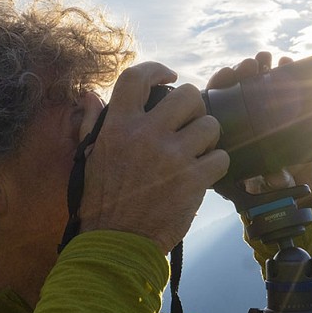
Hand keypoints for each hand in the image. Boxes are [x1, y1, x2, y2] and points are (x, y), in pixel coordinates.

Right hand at [78, 62, 229, 252]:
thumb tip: (90, 95)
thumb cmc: (101, 201)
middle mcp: (146, 134)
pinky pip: (221, 158)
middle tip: (189, 123)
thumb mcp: (90, 157)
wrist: (117, 243)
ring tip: (197, 151)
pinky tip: (202, 174)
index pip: (137, 77)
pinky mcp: (193, 179)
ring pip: (211, 124)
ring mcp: (172, 156)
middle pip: (187, 95)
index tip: (169, 76)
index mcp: (118, 126)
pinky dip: (216, 166)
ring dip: (208, 137)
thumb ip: (93, 123)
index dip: (157, 69)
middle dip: (194, 107)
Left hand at [206, 51, 311, 199]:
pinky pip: (278, 86)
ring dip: (261, 68)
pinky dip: (282, 72)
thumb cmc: (261, 182)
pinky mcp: (280, 110)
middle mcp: (241, 116)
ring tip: (267, 59)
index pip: (217, 101)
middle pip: (236, 86)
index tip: (228, 73)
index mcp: (227, 129)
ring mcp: (261, 111)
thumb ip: (268, 180)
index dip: (220, 85)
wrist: (284, 181)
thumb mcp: (259, 182)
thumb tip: (278, 177)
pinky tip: (286, 63)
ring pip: (256, 82)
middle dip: (242, 72)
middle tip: (251, 65)